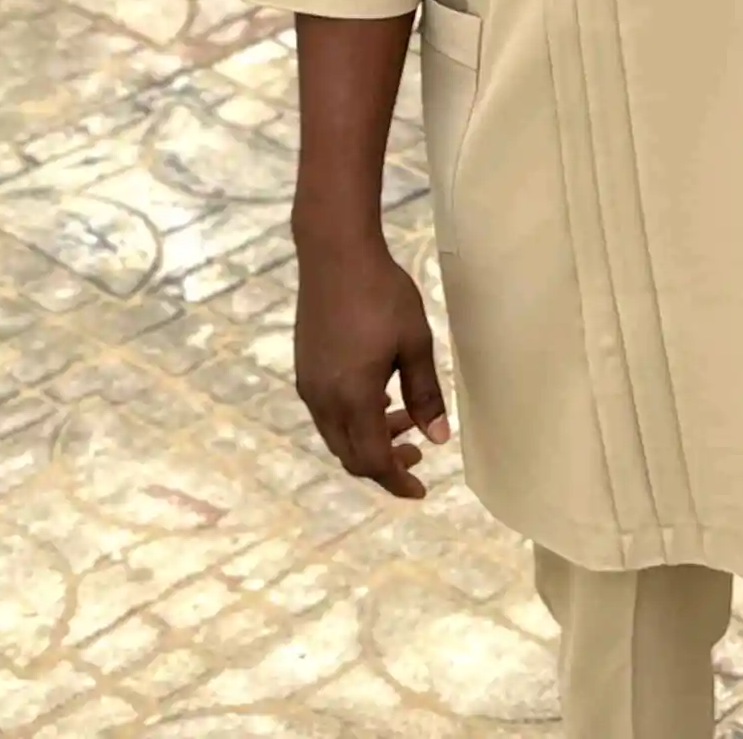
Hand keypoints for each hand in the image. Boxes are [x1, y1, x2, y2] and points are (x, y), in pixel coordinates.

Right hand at [295, 230, 450, 498]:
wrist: (335, 253)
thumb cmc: (381, 294)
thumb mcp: (415, 343)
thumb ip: (426, 395)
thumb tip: (438, 438)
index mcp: (352, 399)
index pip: (372, 462)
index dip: (396, 480)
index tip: (420, 489)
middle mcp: (323, 400)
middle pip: (350, 455)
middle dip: (384, 462)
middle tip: (417, 450)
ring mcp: (309, 384)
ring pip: (337, 434)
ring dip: (369, 437)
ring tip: (403, 416)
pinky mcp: (305, 368)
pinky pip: (327, 412)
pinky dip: (353, 418)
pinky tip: (377, 395)